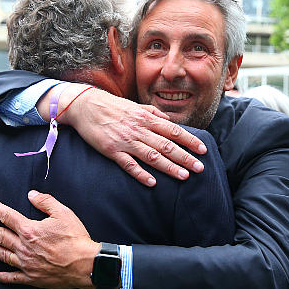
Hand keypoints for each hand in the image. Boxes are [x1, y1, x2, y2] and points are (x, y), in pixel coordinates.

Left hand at [0, 191, 99, 288]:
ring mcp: (27, 264)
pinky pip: (14, 277)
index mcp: (30, 230)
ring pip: (3, 256)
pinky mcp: (33, 278)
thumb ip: (45, 202)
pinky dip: (4, 276)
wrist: (85, 264)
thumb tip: (31, 194)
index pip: (8, 217)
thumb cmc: (75, 238)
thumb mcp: (63, 213)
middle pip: (0, 236)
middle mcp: (24, 247)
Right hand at [56, 85, 207, 186]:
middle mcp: (139, 130)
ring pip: (152, 156)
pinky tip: (152, 183)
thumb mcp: (135, 106)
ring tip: (183, 177)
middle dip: (185, 157)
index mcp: (146, 118)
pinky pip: (129, 165)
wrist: (85, 106)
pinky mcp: (112, 151)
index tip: (203, 150)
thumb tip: (168, 119)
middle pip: (167, 146)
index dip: (190, 140)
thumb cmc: (112, 107)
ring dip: (169, 167)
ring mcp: (126, 141)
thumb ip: (153, 113)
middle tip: (200, 168)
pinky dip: (141, 174)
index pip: (173, 131)